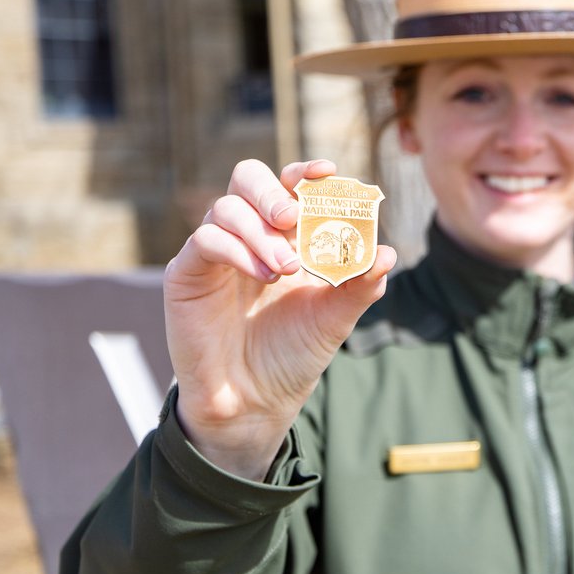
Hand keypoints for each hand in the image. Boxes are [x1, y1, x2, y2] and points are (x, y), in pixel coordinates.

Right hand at [163, 159, 396, 479]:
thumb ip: (360, 285)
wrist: (256, 402)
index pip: (288, 186)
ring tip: (286, 267)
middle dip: (273, 190)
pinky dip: (235, 248)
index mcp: (284, 236)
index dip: (304, 172)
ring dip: (260, 231)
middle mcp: (247, 235)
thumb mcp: (335, 318)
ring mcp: (214, 252)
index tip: (328, 172)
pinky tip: (262, 274)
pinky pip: (205, 240)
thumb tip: (388, 253)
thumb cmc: (293, 353)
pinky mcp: (186, 275)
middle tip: (293, 216)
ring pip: (226, 207)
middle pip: (247, 178)